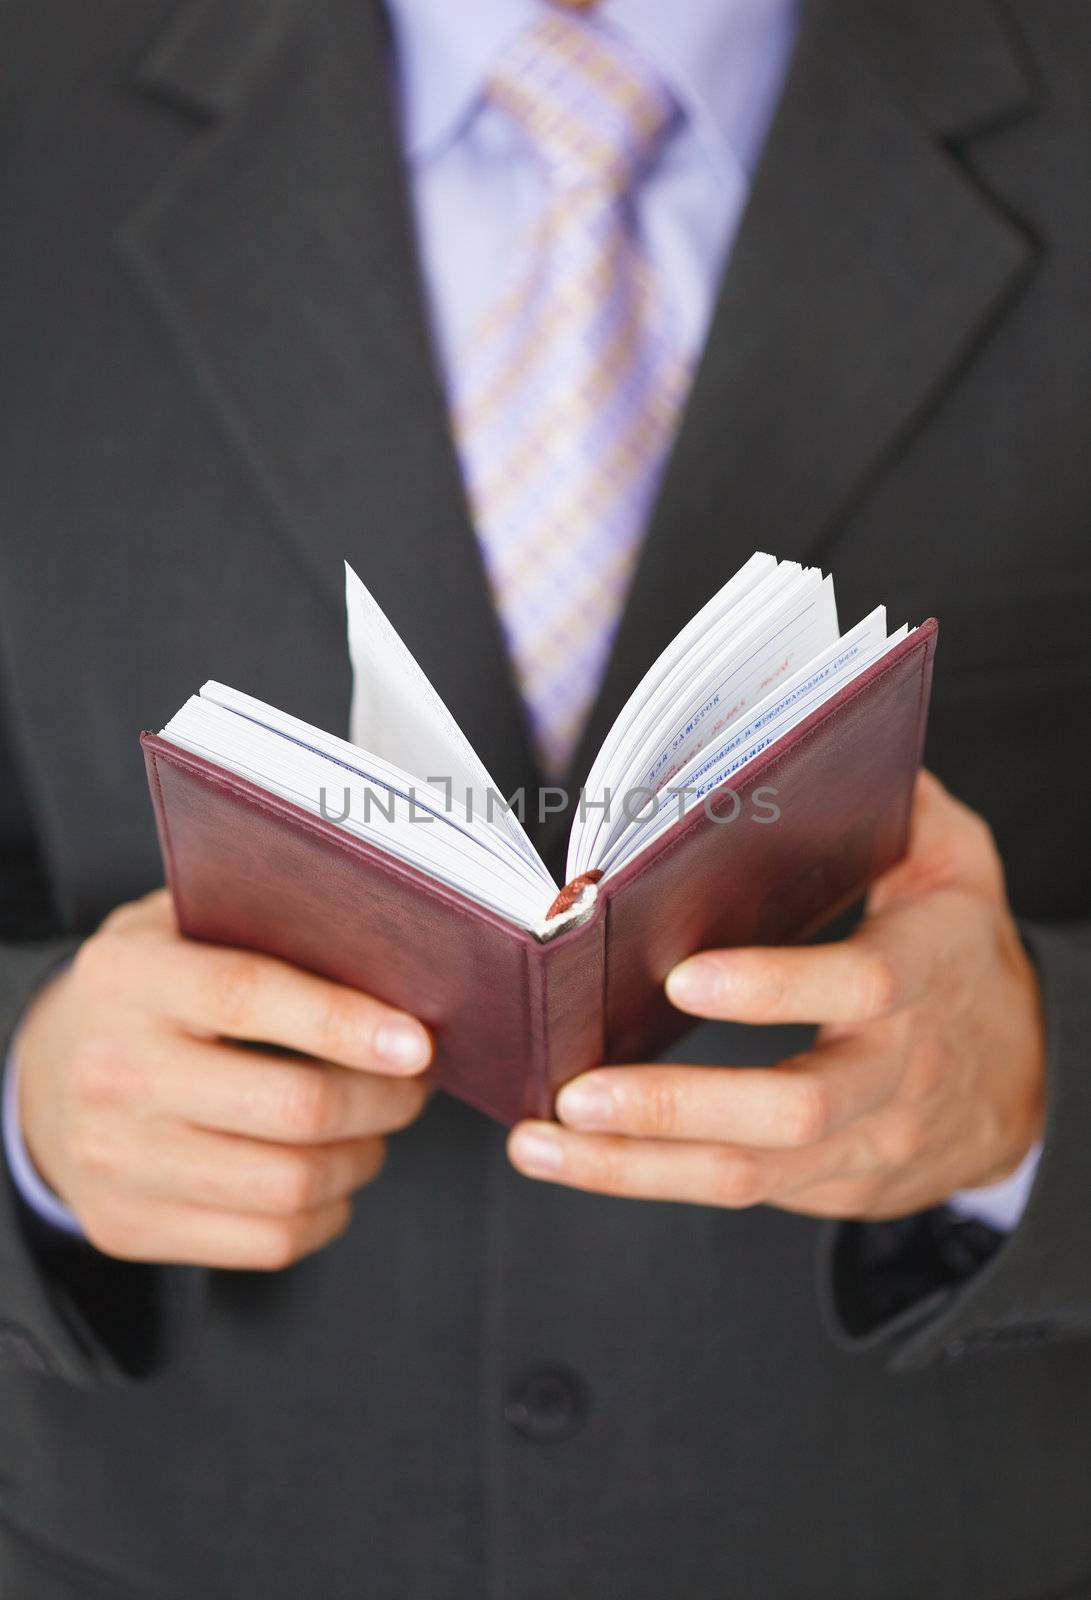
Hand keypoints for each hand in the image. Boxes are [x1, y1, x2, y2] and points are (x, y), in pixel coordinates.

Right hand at [17, 889, 431, 1266]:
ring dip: (363, 1159)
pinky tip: (331, 1175)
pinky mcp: (127, 1226)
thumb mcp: (183, 927)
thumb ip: (267, 929)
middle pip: (290, 1108)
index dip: (344, 1024)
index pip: (249, 996)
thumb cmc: (149, 991)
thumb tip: (390, 957)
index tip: (417, 1043)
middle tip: (414, 1084)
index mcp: (131, 978)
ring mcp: (116, 1159)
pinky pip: (268, 1242)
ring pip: (290, 1186)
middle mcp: (114, 1071)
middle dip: (383, 1101)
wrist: (48, 1073)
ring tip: (375, 1127)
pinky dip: (327, 1212)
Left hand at [508, 771, 1045, 1219]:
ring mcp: (864, 1144)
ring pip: (747, 1173)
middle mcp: (897, 1073)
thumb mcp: (958, 868)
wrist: (1024, 1085)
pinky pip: (734, 1190)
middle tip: (577, 1089)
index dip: (773, 987)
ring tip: (539, 1141)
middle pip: (792, 1109)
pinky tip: (568, 1155)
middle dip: (676, 1104)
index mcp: (927, 974)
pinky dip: (644, 1176)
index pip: (859, 987)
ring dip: (632, 1165)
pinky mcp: (828, 1187)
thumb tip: (827, 749)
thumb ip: (906, 807)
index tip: (679, 976)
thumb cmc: (961, 955)